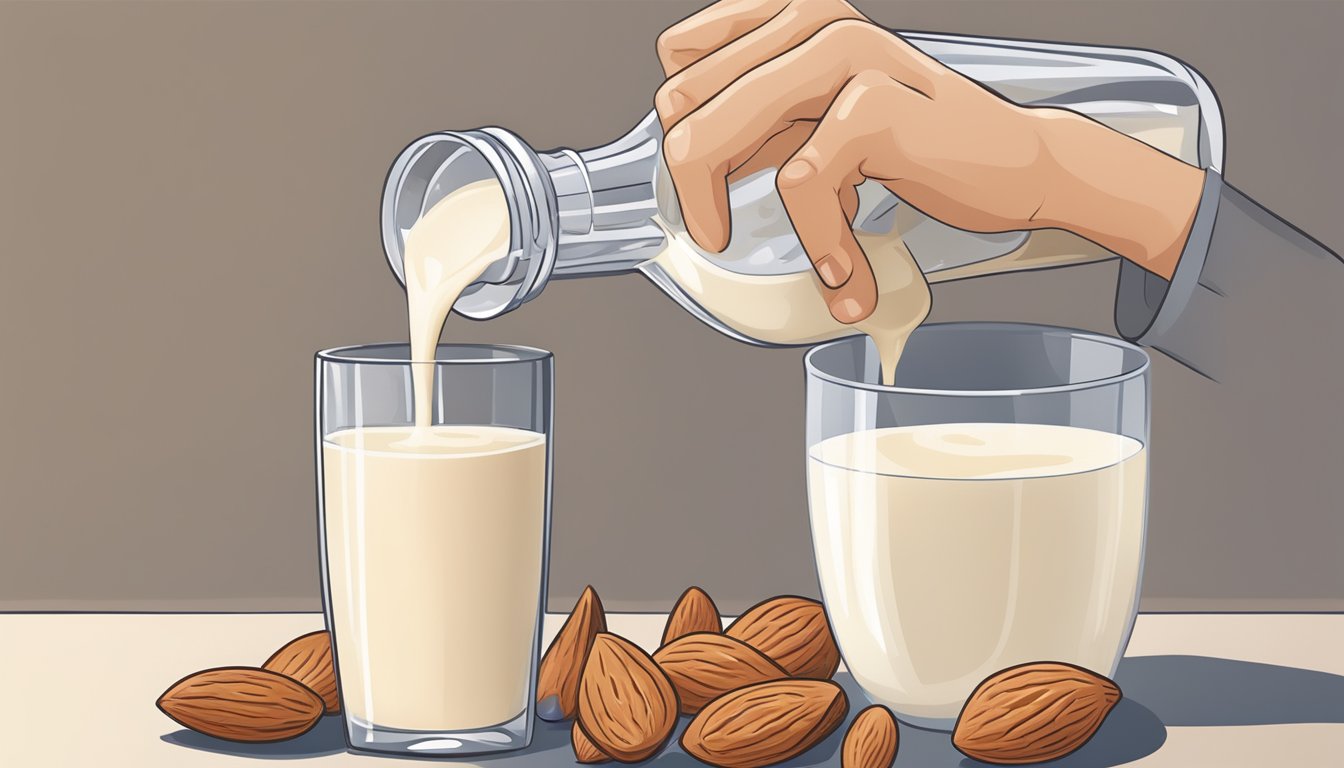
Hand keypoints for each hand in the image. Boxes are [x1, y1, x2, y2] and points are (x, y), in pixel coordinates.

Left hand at [655, 0, 1204, 322]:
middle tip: (728, 233)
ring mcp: (842, 54)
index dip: (683, 132)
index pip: (678, 61)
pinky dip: (820, 241)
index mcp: (791, 12)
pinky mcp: (874, 104)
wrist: (1015, 163)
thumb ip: (756, 122)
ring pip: (714, 140)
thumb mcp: (818, 118)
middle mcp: (811, 19)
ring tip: (795, 261)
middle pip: (680, 107)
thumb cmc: (914, 144)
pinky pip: (798, 186)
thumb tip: (684, 159)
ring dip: (736, 222)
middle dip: (696, 190)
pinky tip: (848, 268)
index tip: (712, 188)